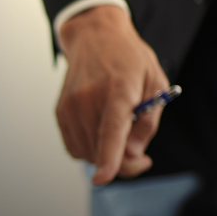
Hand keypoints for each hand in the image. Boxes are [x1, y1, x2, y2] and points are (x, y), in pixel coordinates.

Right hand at [57, 4, 170, 184]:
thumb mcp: (156, 83)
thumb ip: (148, 121)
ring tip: (120, 134)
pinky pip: (74, 147)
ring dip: (105, 156)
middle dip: (123, 162)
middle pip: (101, 150)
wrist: (95, 37)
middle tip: (140, 156)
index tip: (104, 178)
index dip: (109, 157)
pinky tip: (101, 132)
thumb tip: (134, 153)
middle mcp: (88, 99)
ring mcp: (70, 107)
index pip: (111, 130)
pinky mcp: (60, 113)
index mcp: (118, 89)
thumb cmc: (129, 59)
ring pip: (88, 153)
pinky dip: (89, 149)